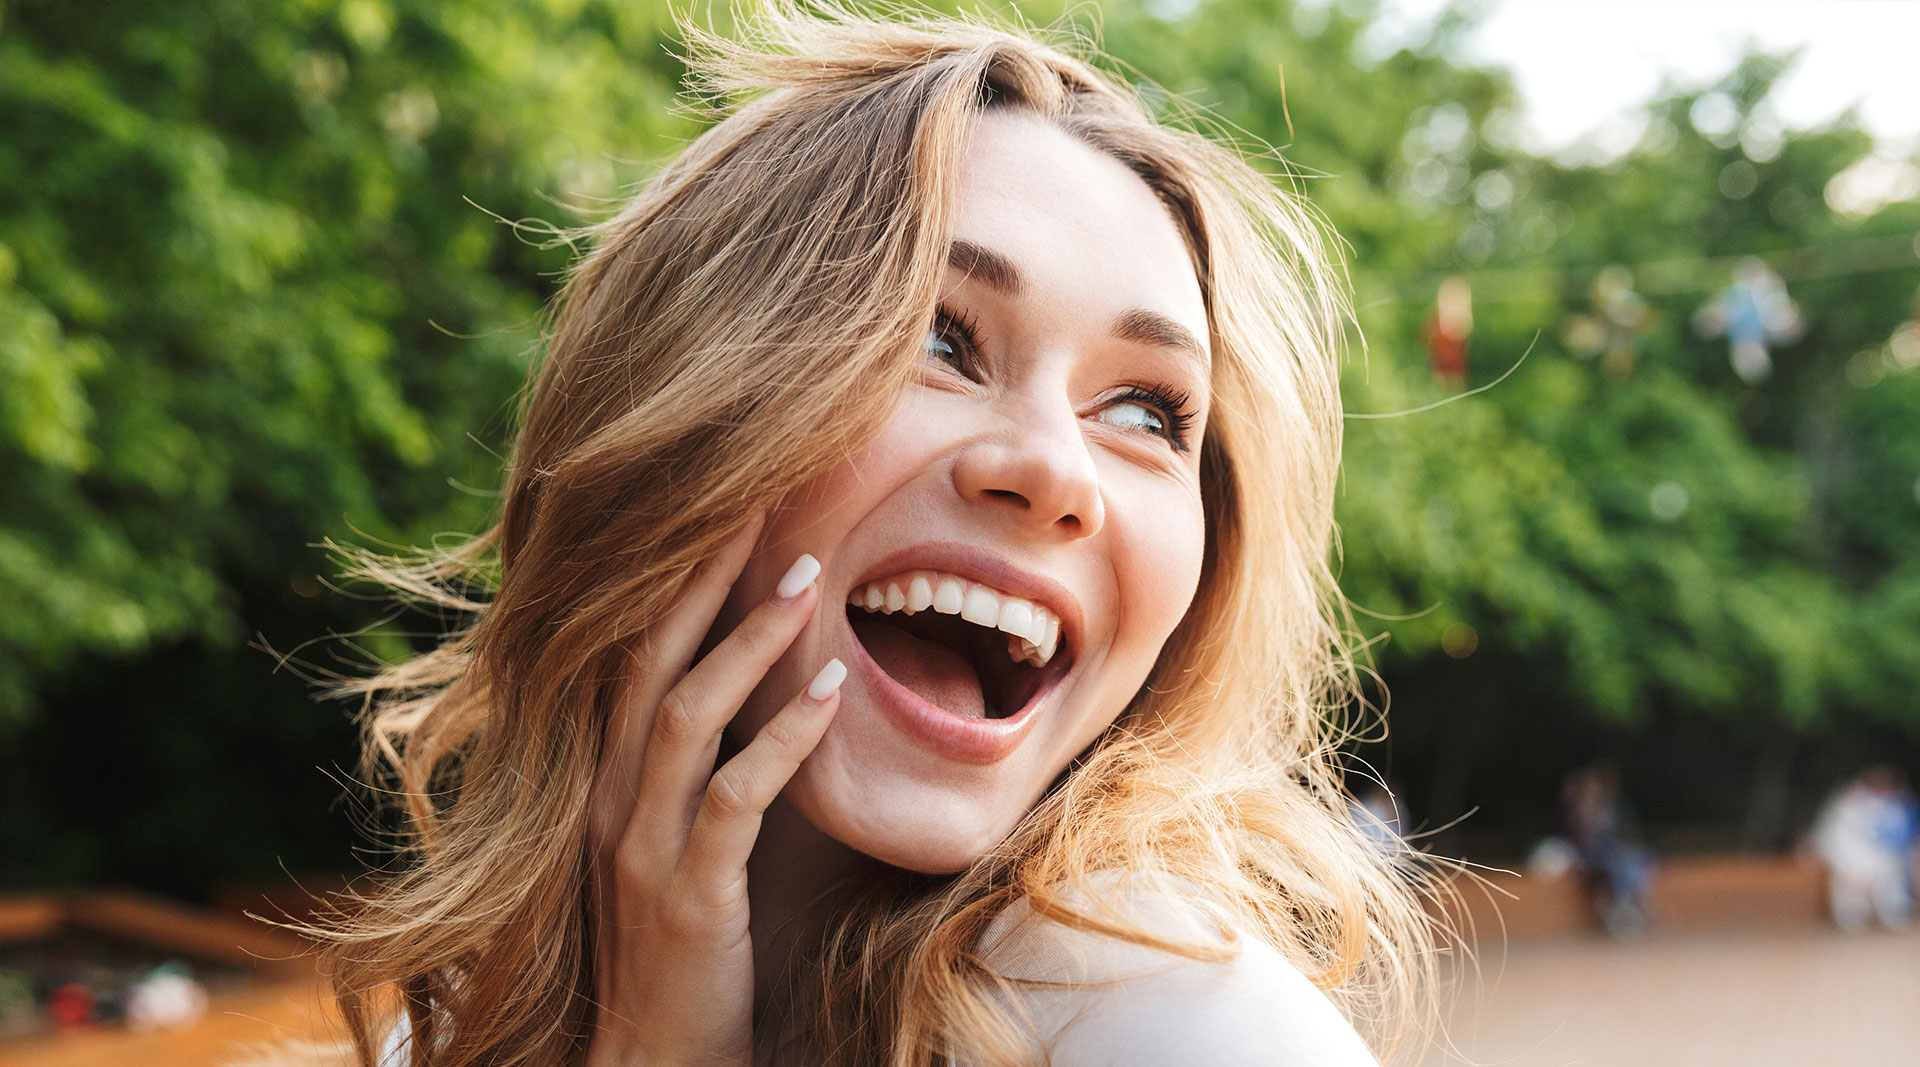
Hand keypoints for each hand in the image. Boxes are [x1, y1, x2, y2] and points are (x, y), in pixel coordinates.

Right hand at [582, 516, 843, 1066]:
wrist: (652, 1057)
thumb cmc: (685, 944)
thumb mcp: (681, 839)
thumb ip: (706, 765)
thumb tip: (768, 684)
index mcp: (606, 777)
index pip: (632, 655)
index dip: (674, 579)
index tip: (722, 507)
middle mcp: (609, 797)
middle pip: (646, 661)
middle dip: (701, 576)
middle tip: (759, 500)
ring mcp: (640, 844)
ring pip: (686, 715)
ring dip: (748, 640)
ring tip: (810, 575)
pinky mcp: (688, 892)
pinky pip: (735, 797)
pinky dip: (783, 737)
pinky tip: (830, 691)